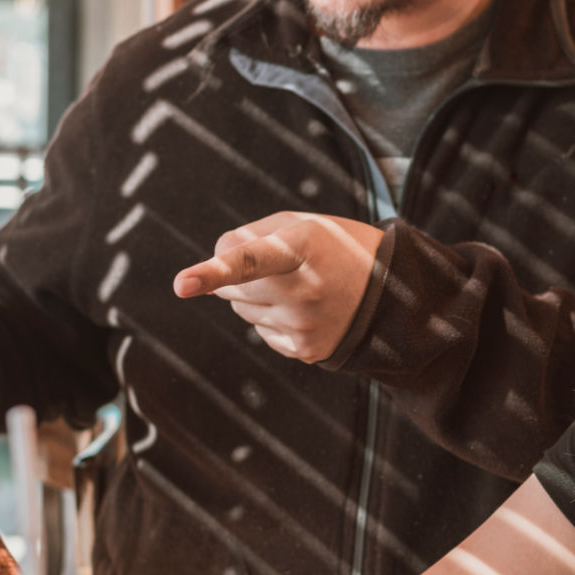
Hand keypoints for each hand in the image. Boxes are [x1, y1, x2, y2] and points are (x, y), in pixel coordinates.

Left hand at [172, 213, 384, 362]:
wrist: (392, 293)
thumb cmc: (336, 248)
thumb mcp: (302, 224)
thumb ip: (250, 236)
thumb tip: (212, 264)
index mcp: (303, 248)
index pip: (250, 260)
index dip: (212, 271)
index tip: (182, 284)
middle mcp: (303, 290)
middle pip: (231, 288)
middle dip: (237, 276)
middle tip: (279, 266)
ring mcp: (303, 325)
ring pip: (242, 311)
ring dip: (256, 297)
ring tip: (299, 286)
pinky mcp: (304, 349)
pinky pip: (261, 332)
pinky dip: (273, 319)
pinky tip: (304, 309)